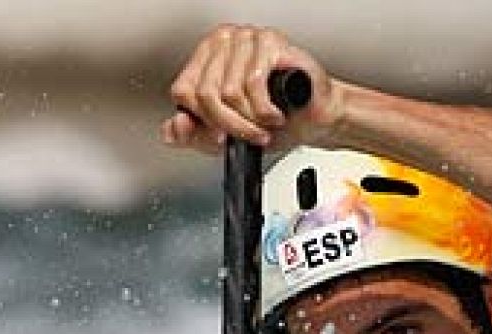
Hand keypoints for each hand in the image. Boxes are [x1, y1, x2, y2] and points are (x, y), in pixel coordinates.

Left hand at [162, 24, 342, 152]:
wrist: (317, 117)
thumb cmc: (278, 120)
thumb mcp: (229, 135)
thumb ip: (196, 134)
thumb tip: (174, 129)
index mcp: (205, 59)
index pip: (184, 91)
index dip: (203, 121)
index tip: (222, 136)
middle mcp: (222, 43)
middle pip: (205, 94)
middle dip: (232, 125)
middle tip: (252, 134)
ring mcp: (245, 39)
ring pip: (229, 91)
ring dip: (252, 119)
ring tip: (266, 123)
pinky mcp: (268, 42)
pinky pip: (252, 83)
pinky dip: (265, 109)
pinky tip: (275, 113)